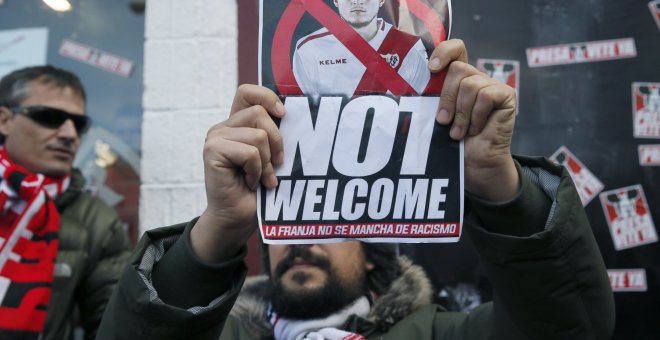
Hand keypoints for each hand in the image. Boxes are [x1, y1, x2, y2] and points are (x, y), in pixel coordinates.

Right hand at [191, 84, 285, 262]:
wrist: (238, 219)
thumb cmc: (258, 191)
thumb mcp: (272, 157)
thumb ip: (274, 135)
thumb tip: (296, 118)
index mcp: (237, 124)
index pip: (248, 92)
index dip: (267, 97)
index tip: (284, 114)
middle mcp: (224, 127)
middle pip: (259, 113)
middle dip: (276, 141)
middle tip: (276, 165)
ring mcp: (215, 138)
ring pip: (258, 135)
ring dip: (267, 162)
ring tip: (263, 179)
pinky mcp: (212, 151)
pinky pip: (249, 152)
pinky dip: (257, 171)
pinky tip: (251, 183)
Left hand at [428, 39, 518, 201]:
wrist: (473, 164)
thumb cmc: (452, 142)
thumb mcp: (436, 115)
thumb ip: (431, 96)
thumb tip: (410, 84)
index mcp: (458, 79)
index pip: (456, 49)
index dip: (444, 51)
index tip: (431, 69)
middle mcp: (476, 78)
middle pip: (458, 69)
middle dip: (447, 97)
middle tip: (443, 121)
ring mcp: (492, 85)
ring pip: (470, 84)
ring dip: (461, 113)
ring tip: (458, 132)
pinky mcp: (506, 96)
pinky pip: (486, 96)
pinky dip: (476, 115)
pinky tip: (476, 129)